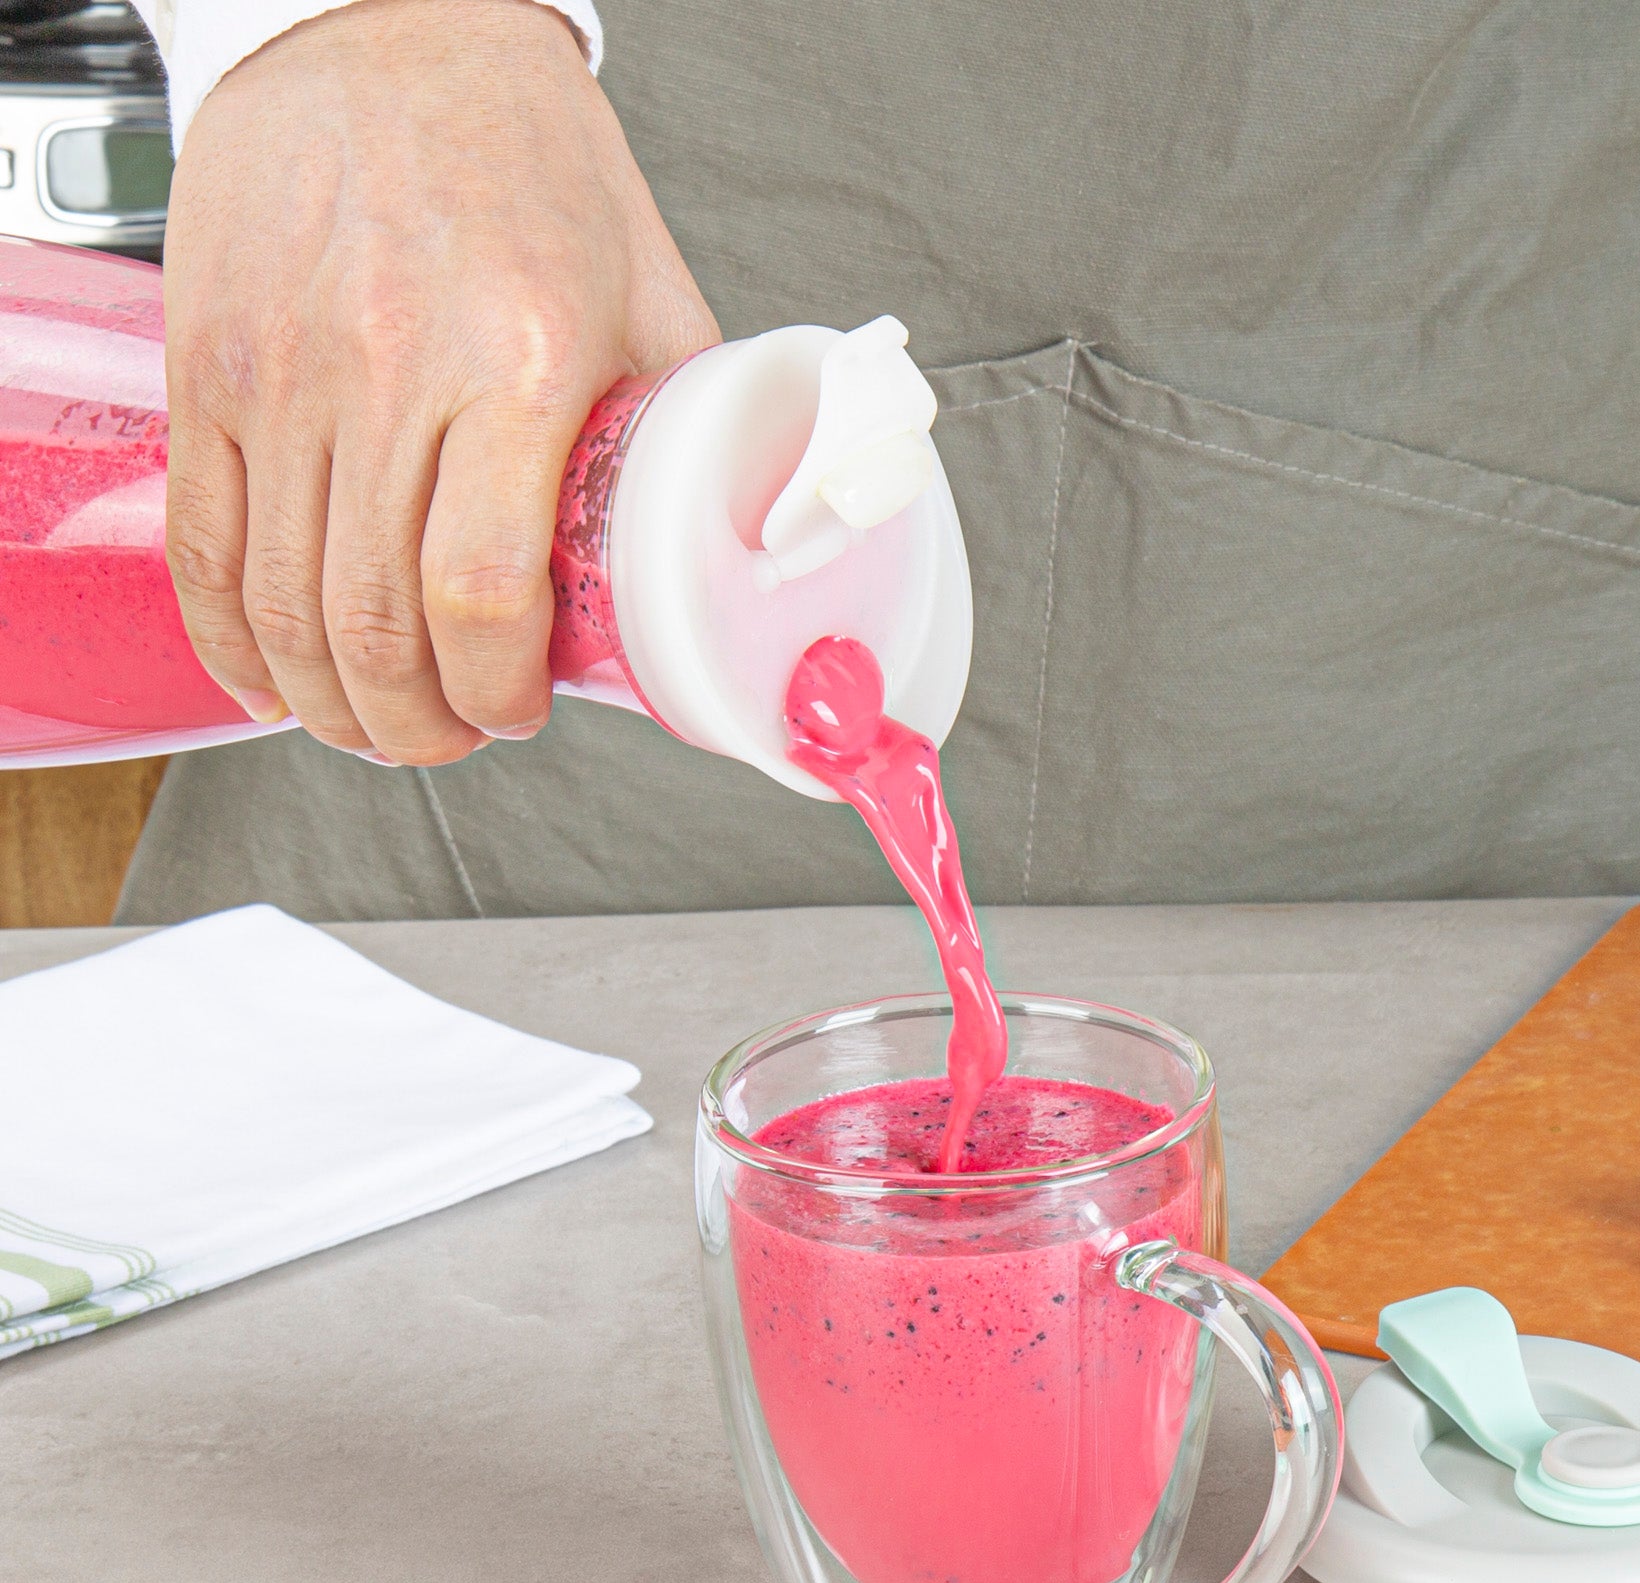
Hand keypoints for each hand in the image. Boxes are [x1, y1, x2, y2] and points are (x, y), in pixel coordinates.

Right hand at [163, 0, 718, 762]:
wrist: (391, 25)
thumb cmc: (526, 155)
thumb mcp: (649, 291)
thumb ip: (678, 430)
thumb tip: (718, 550)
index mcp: (518, 362)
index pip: (483, 588)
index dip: (497, 688)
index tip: (520, 711)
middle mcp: (386, 370)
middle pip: (374, 622)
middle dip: (417, 725)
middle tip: (451, 737)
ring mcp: (280, 372)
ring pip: (283, 603)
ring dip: (330, 703)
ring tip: (377, 723)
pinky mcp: (207, 366)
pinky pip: (203, 541)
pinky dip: (232, 638)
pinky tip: (274, 676)